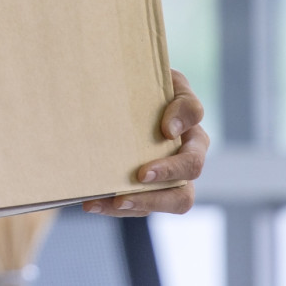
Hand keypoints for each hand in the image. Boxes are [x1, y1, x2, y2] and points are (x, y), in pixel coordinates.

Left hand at [83, 69, 208, 216]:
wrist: (116, 109)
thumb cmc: (135, 91)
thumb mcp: (144, 78)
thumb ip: (154, 86)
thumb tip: (167, 126)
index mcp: (186, 115)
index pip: (193, 112)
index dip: (182, 118)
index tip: (165, 128)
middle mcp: (188, 149)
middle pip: (193, 167)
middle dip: (169, 173)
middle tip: (141, 175)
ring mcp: (172, 176)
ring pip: (177, 198)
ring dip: (147, 201)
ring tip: (115, 201)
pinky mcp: (150, 192)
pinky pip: (142, 206)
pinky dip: (116, 207)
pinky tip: (91, 203)